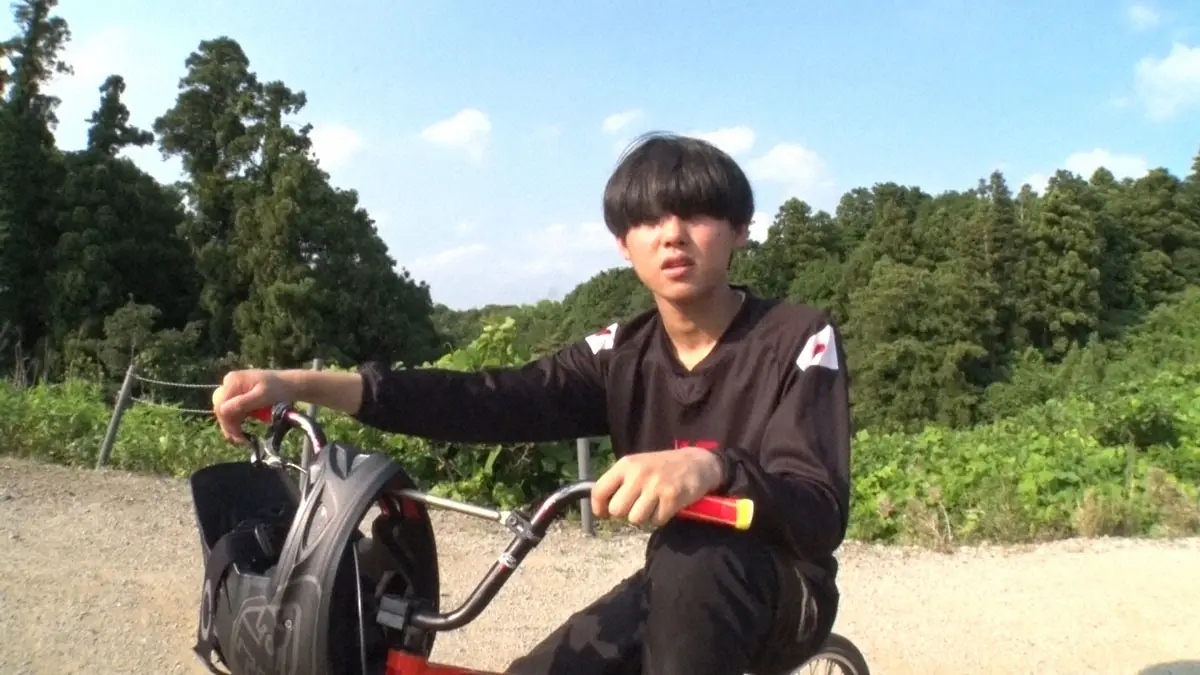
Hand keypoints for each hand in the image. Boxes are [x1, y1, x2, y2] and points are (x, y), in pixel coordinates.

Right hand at [211, 369, 293, 442]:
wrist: (289, 385)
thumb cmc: (278, 389)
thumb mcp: (262, 396)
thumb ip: (242, 403)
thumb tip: (222, 411)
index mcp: (233, 381)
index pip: (221, 405)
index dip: (226, 422)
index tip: (237, 435)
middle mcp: (229, 383)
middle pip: (220, 408)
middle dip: (229, 425)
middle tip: (240, 439)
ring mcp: (233, 389)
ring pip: (225, 411)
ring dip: (233, 425)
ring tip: (243, 438)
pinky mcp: (238, 395)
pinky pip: (232, 410)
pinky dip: (237, 421)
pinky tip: (242, 430)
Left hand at [590, 447, 723, 527]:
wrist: (696, 462)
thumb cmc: (661, 468)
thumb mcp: (636, 466)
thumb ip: (618, 482)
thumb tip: (600, 507)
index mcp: (625, 465)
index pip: (599, 490)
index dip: (598, 508)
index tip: (604, 514)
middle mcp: (638, 474)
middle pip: (616, 510)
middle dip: (625, 513)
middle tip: (635, 507)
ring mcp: (655, 485)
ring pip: (635, 519)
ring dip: (644, 517)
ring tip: (652, 505)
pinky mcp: (671, 498)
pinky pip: (656, 521)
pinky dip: (660, 518)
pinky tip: (666, 505)